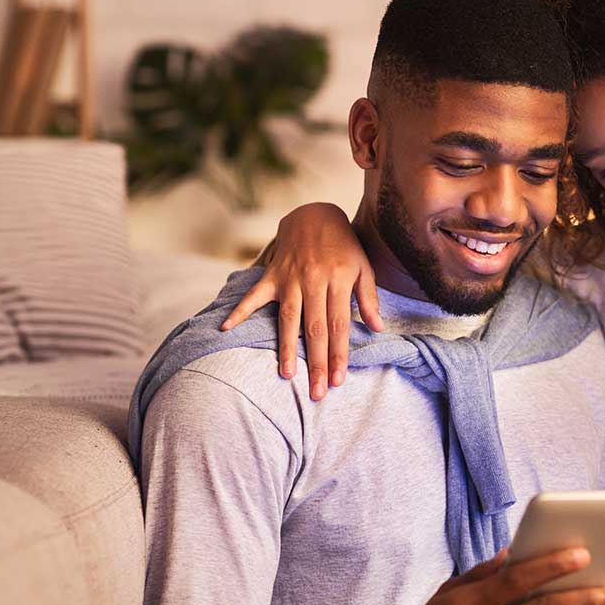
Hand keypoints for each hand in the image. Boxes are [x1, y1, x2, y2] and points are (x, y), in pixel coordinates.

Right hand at [219, 202, 380, 399]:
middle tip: (316, 391)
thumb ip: (369, 298)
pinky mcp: (272, 274)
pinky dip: (239, 310)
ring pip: (288, 319)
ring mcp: (290, 278)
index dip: (338, 354)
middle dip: (316, 362)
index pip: (339, 326)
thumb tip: (378, 328)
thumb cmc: (344, 245)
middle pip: (315, 329)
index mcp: (338, 282)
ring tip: (287, 374)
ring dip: (286, 348)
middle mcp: (313, 282)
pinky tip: (226, 328)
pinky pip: (253, 294)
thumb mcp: (363, 267)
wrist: (315, 213)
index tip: (338, 380)